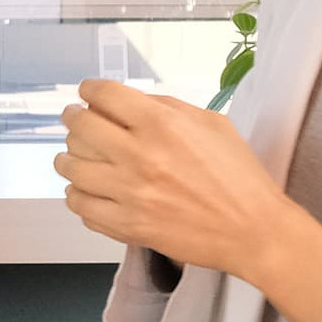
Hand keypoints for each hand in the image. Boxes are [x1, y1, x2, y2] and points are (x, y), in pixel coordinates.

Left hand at [56, 80, 321, 321]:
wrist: (254, 231)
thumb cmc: (239, 176)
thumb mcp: (212, 124)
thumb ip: (167, 108)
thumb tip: (128, 103)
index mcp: (162, 124)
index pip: (105, 95)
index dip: (90, 90)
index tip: (87, 93)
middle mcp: (140, 156)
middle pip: (81, 127)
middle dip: (72, 118)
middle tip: (73, 119)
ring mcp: (130, 194)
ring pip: (72, 169)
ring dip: (67, 159)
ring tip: (70, 157)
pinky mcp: (128, 227)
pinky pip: (82, 208)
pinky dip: (77, 196)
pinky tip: (84, 191)